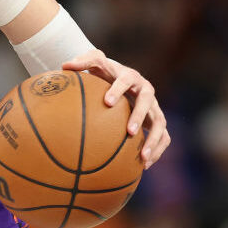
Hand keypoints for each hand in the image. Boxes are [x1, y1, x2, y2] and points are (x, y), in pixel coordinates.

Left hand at [62, 50, 169, 168]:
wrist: (120, 78)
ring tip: (142, 157)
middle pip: (147, 102)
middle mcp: (146, 90)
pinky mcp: (156, 120)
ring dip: (153, 139)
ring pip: (160, 122)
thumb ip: (82, 61)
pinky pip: (163, 137)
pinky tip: (143, 166)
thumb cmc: (104, 71)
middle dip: (139, 116)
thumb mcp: (94, 63)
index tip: (107, 102)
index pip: (125, 80)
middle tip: (129, 132)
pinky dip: (157, 150)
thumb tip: (64, 65)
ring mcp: (154, 107)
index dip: (118, 90)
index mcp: (130, 76)